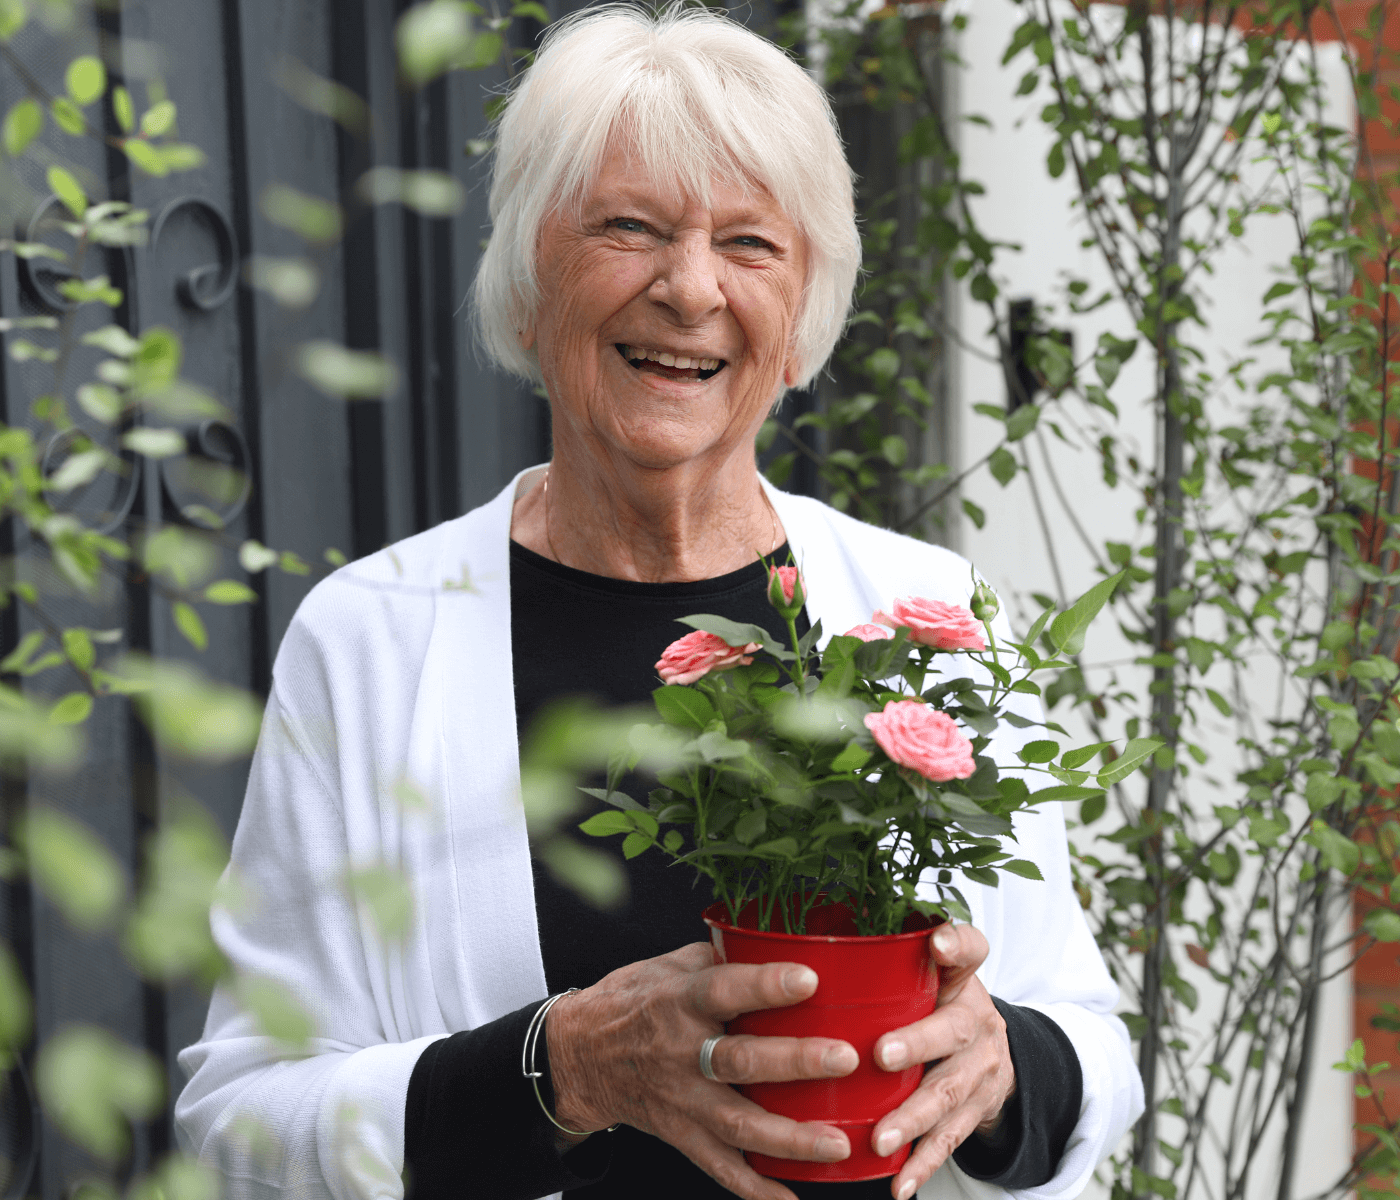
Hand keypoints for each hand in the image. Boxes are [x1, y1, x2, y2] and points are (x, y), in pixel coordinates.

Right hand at [546, 942, 859, 1199]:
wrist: (579, 1054)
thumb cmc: (633, 1001)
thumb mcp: (668, 966)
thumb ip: (720, 959)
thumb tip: (776, 946)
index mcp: (678, 1000)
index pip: (724, 989)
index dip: (765, 985)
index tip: (809, 979)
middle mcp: (680, 1052)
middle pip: (739, 1060)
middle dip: (794, 1063)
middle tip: (843, 1059)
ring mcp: (681, 1100)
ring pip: (737, 1124)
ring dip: (790, 1137)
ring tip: (838, 1142)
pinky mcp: (681, 1134)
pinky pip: (721, 1168)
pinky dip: (756, 1188)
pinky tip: (792, 1198)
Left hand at [871, 924, 1015, 1199]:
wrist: (989, 1054)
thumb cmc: (937, 1005)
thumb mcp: (930, 972)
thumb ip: (895, 954)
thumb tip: (834, 935)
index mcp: (963, 979)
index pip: (971, 948)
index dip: (956, 944)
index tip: (937, 942)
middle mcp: (979, 1022)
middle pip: (953, 1031)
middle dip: (918, 1044)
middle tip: (882, 1055)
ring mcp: (982, 1071)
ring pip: (949, 1094)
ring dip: (913, 1118)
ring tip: (881, 1138)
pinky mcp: (975, 1112)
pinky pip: (949, 1140)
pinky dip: (923, 1164)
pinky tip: (899, 1184)